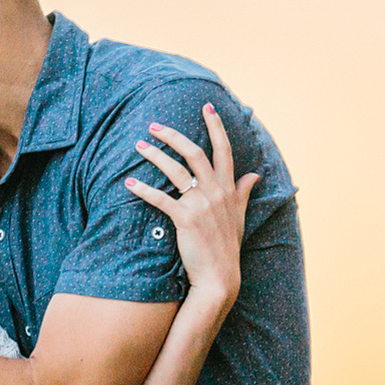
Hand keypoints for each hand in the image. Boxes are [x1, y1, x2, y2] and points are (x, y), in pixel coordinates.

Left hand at [126, 104, 259, 304]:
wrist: (220, 277)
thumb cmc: (227, 247)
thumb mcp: (240, 216)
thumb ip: (244, 192)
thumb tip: (255, 175)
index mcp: (228, 189)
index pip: (224, 150)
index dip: (216, 126)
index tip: (207, 106)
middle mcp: (216, 192)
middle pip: (195, 153)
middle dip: (174, 135)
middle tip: (154, 126)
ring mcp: (202, 205)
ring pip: (176, 171)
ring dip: (155, 156)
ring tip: (138, 146)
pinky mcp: (186, 219)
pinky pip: (162, 199)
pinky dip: (144, 189)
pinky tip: (129, 183)